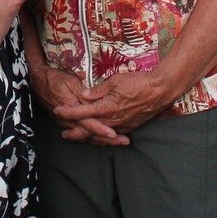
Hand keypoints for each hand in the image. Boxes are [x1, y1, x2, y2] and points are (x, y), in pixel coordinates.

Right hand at [32, 63, 126, 145]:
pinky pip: (83, 134)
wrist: (38, 82)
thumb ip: (82, 93)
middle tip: (124, 141)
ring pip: (88, 136)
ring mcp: (68, 124)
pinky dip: (94, 138)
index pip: (89, 123)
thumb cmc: (55, 79)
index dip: (101, 129)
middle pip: (91, 134)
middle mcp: (70, 121)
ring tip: (119, 141)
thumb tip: (93, 100)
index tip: (114, 134)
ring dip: (103, 140)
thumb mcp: (70, 82)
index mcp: (73, 110)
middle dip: (108, 140)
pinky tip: (104, 139)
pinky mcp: (68, 124)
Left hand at [53, 67, 175, 137]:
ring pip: (100, 135)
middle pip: (89, 130)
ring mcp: (122, 125)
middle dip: (75, 133)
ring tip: (78, 137)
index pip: (81, 112)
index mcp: (106, 108)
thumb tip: (84, 95)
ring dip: (88, 136)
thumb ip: (98, 90)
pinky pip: (112, 134)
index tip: (57, 110)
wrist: (160, 90)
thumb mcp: (115, 80)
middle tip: (64, 134)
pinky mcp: (130, 126)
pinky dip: (102, 136)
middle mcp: (112, 120)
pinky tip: (98, 135)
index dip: (68, 112)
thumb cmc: (138, 82)